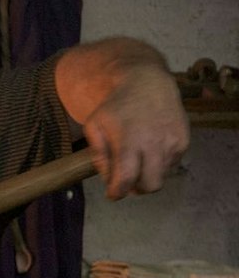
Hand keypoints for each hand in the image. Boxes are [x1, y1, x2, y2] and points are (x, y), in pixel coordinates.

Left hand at [80, 63, 188, 199]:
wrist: (148, 83)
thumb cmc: (116, 106)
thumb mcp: (94, 126)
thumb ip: (98, 155)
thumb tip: (108, 178)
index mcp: (129, 142)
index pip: (127, 179)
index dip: (118, 192)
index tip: (113, 194)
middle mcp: (154, 144)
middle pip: (151, 185)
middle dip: (137, 188)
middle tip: (127, 180)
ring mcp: (172, 142)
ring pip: (162, 176)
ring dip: (148, 174)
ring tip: (138, 158)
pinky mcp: (184, 140)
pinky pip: (172, 164)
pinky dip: (160, 163)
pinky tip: (151, 148)